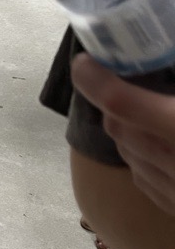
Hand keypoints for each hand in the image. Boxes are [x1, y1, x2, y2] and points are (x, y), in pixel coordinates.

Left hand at [72, 53, 174, 215]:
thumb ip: (171, 86)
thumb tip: (162, 54)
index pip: (120, 102)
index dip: (95, 79)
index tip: (83, 62)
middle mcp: (173, 163)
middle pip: (117, 127)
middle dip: (116, 104)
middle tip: (130, 83)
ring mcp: (174, 193)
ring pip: (127, 153)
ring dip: (129, 131)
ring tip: (151, 114)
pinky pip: (144, 178)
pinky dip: (144, 159)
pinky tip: (163, 147)